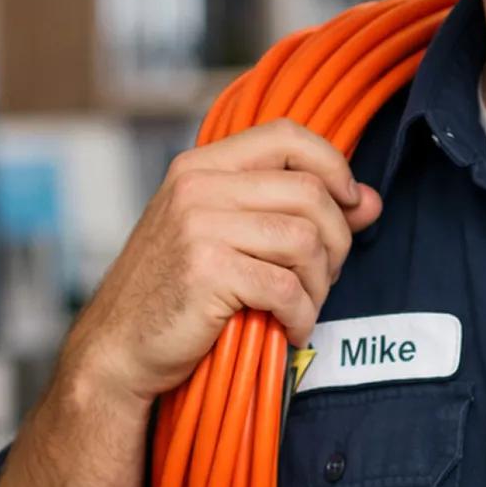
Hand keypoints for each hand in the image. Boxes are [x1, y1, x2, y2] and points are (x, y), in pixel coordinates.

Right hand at [57, 119, 382, 407]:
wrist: (117, 350)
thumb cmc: (176, 293)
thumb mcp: (229, 236)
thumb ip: (294, 211)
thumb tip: (369, 201)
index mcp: (202, 166)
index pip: (287, 136)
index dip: (333, 166)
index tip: (350, 203)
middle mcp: (198, 186)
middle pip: (310, 193)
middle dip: (336, 241)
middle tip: (325, 276)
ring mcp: (199, 226)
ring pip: (305, 240)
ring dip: (320, 283)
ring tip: (304, 305)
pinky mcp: (206, 271)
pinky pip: (286, 286)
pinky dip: (302, 315)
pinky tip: (291, 329)